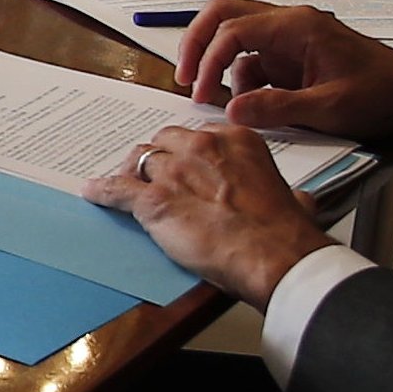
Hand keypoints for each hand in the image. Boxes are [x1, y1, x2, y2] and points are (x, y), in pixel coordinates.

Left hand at [83, 122, 335, 302]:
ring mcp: (174, 172)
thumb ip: (287, 193)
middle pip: (164, 142)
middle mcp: (201, 148)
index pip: (197, 135)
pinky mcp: (153, 201)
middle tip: (156, 173)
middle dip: (159, 157)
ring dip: (133, 174)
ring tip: (128, 184)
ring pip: (139, 161)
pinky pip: (117, 190)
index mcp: (236, 140)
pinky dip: (103, 191)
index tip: (184, 162)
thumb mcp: (295, 200)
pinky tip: (94, 193)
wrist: (274, 257)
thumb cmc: (285, 233)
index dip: (186, 152)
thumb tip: (298, 201)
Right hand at [173, 2, 392, 151]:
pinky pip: (255, 57)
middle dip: (197, 42)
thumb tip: (232, 111)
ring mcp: (292, 37)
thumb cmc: (382, 96)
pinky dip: (242, 77)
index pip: (233, 29)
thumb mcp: (329, 109)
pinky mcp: (295, 54)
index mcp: (298, 26)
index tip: (199, 92)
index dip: (207, 60)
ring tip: (213, 96)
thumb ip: (277, 108)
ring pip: (236, 32)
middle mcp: (290, 23)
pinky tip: (248, 103)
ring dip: (219, 62)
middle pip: (225, 13)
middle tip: (183, 76)